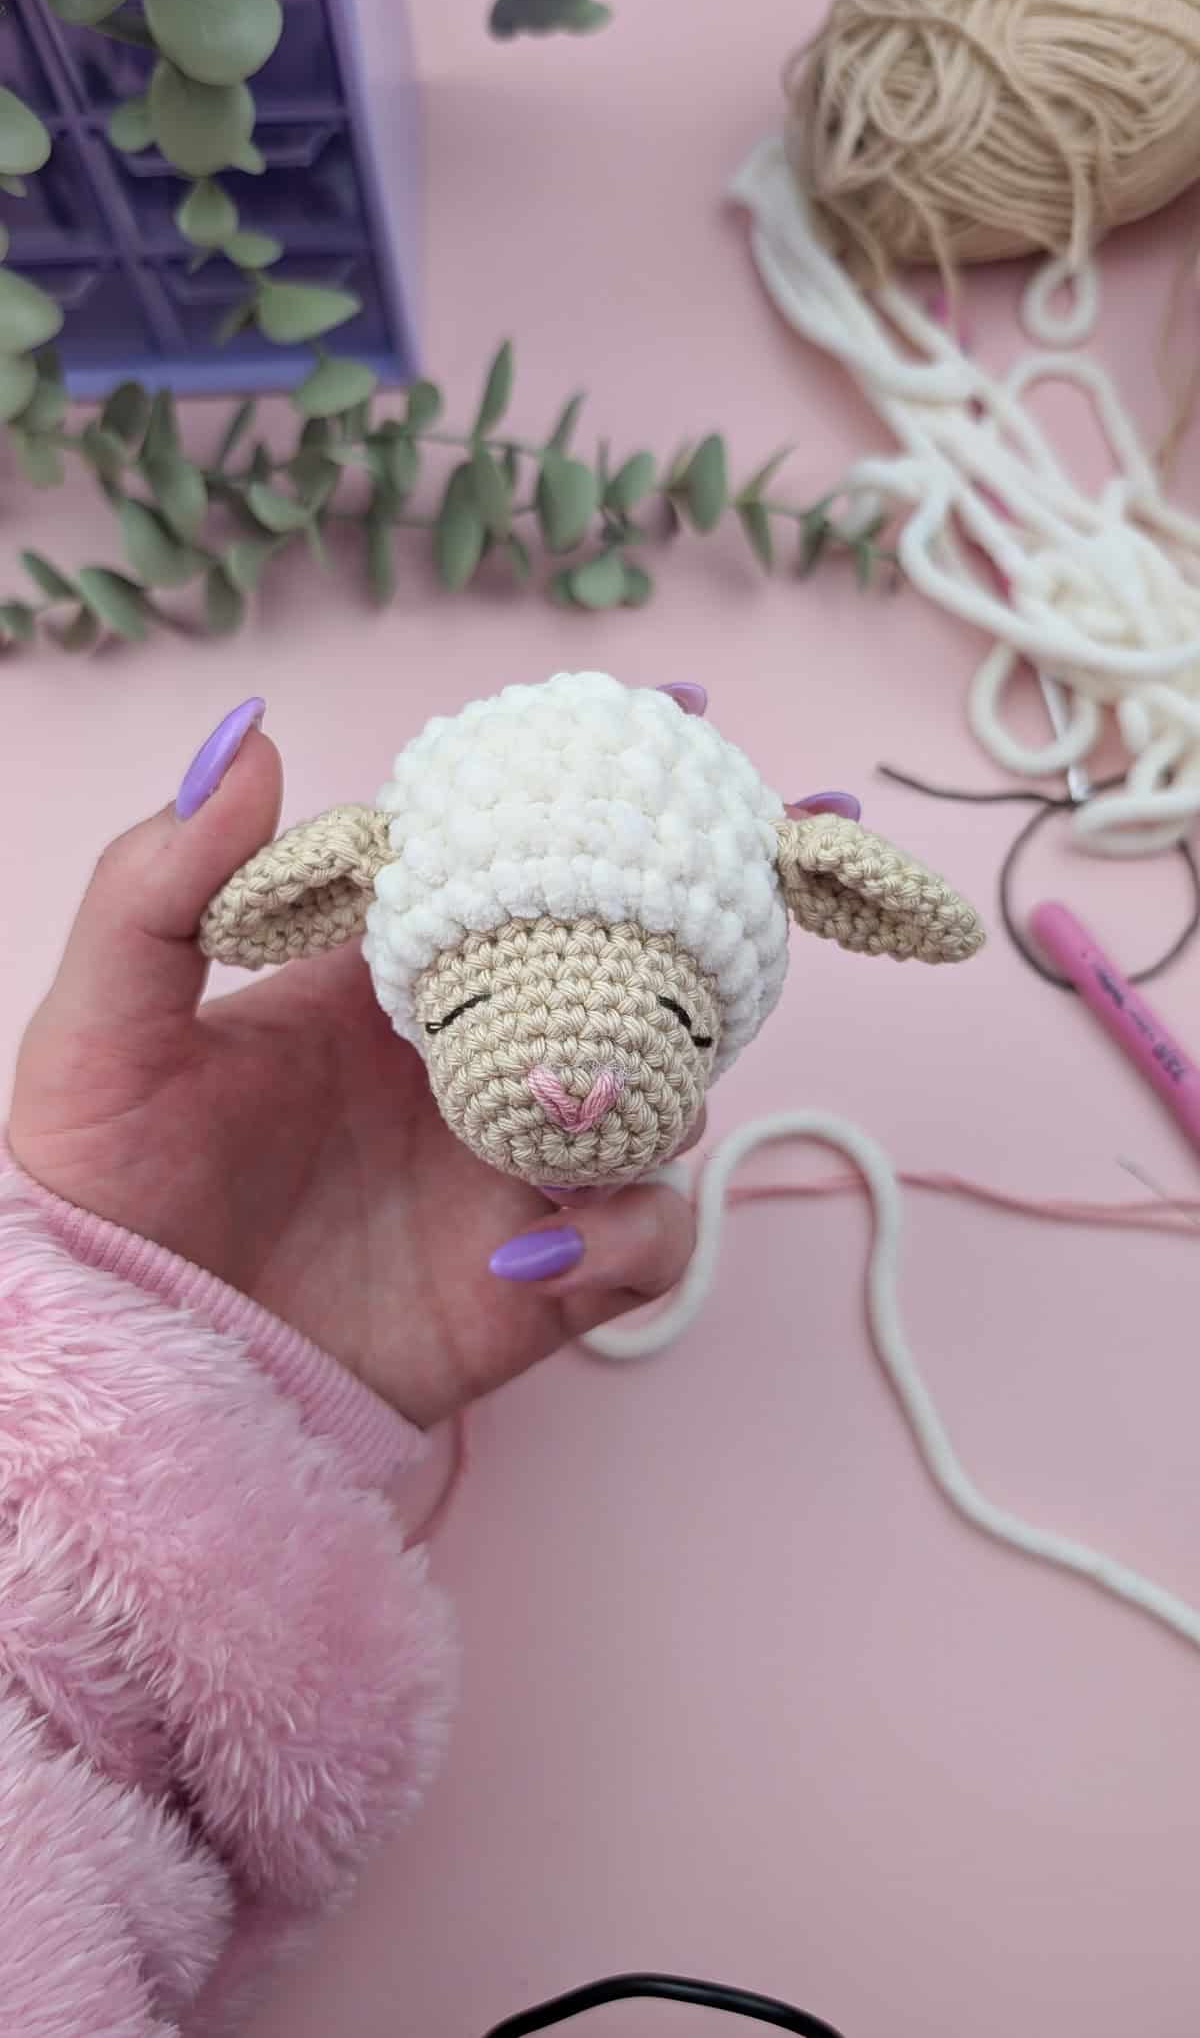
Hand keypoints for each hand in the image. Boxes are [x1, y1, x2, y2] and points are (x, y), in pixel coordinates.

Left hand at [7, 704, 697, 1426]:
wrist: (134, 1374)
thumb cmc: (107, 1199)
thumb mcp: (103, 1030)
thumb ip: (159, 885)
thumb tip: (253, 739)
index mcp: (380, 989)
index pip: (495, 889)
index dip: (547, 850)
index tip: (589, 815)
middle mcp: (464, 1067)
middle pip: (609, 986)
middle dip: (642, 972)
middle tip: (630, 970)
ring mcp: (511, 1171)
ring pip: (658, 1101)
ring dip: (654, 1100)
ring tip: (579, 1121)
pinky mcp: (543, 1280)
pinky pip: (651, 1240)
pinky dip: (629, 1235)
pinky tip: (536, 1249)